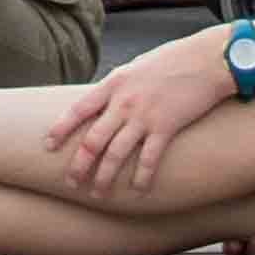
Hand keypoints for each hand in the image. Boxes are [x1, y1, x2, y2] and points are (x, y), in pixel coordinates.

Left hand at [40, 34, 228, 197]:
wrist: (206, 60)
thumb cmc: (171, 61)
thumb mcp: (135, 68)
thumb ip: (118, 87)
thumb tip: (105, 100)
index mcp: (113, 84)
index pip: (78, 110)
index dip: (60, 129)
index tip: (48, 146)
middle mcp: (124, 102)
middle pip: (93, 139)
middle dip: (79, 164)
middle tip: (71, 183)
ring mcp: (144, 116)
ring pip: (116, 153)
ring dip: (105, 177)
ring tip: (98, 194)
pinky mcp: (166, 127)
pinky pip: (149, 158)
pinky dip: (141, 176)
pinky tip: (137, 190)